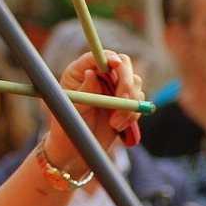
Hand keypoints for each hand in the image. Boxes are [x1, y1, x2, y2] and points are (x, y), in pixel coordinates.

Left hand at [43, 50, 141, 173]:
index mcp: (80, 71)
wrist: (74, 149)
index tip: (115, 64)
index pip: (98, 56)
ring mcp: (114, 87)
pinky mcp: (126, 101)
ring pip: (135, 83)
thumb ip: (84, 91)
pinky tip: (118, 126)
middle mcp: (99, 75)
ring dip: (128, 104)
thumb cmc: (67, 126)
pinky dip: (132, 114)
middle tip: (122, 100)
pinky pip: (138, 101)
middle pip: (124, 64)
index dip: (109, 57)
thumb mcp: (73, 109)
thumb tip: (91, 73)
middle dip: (126, 82)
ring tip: (113, 124)